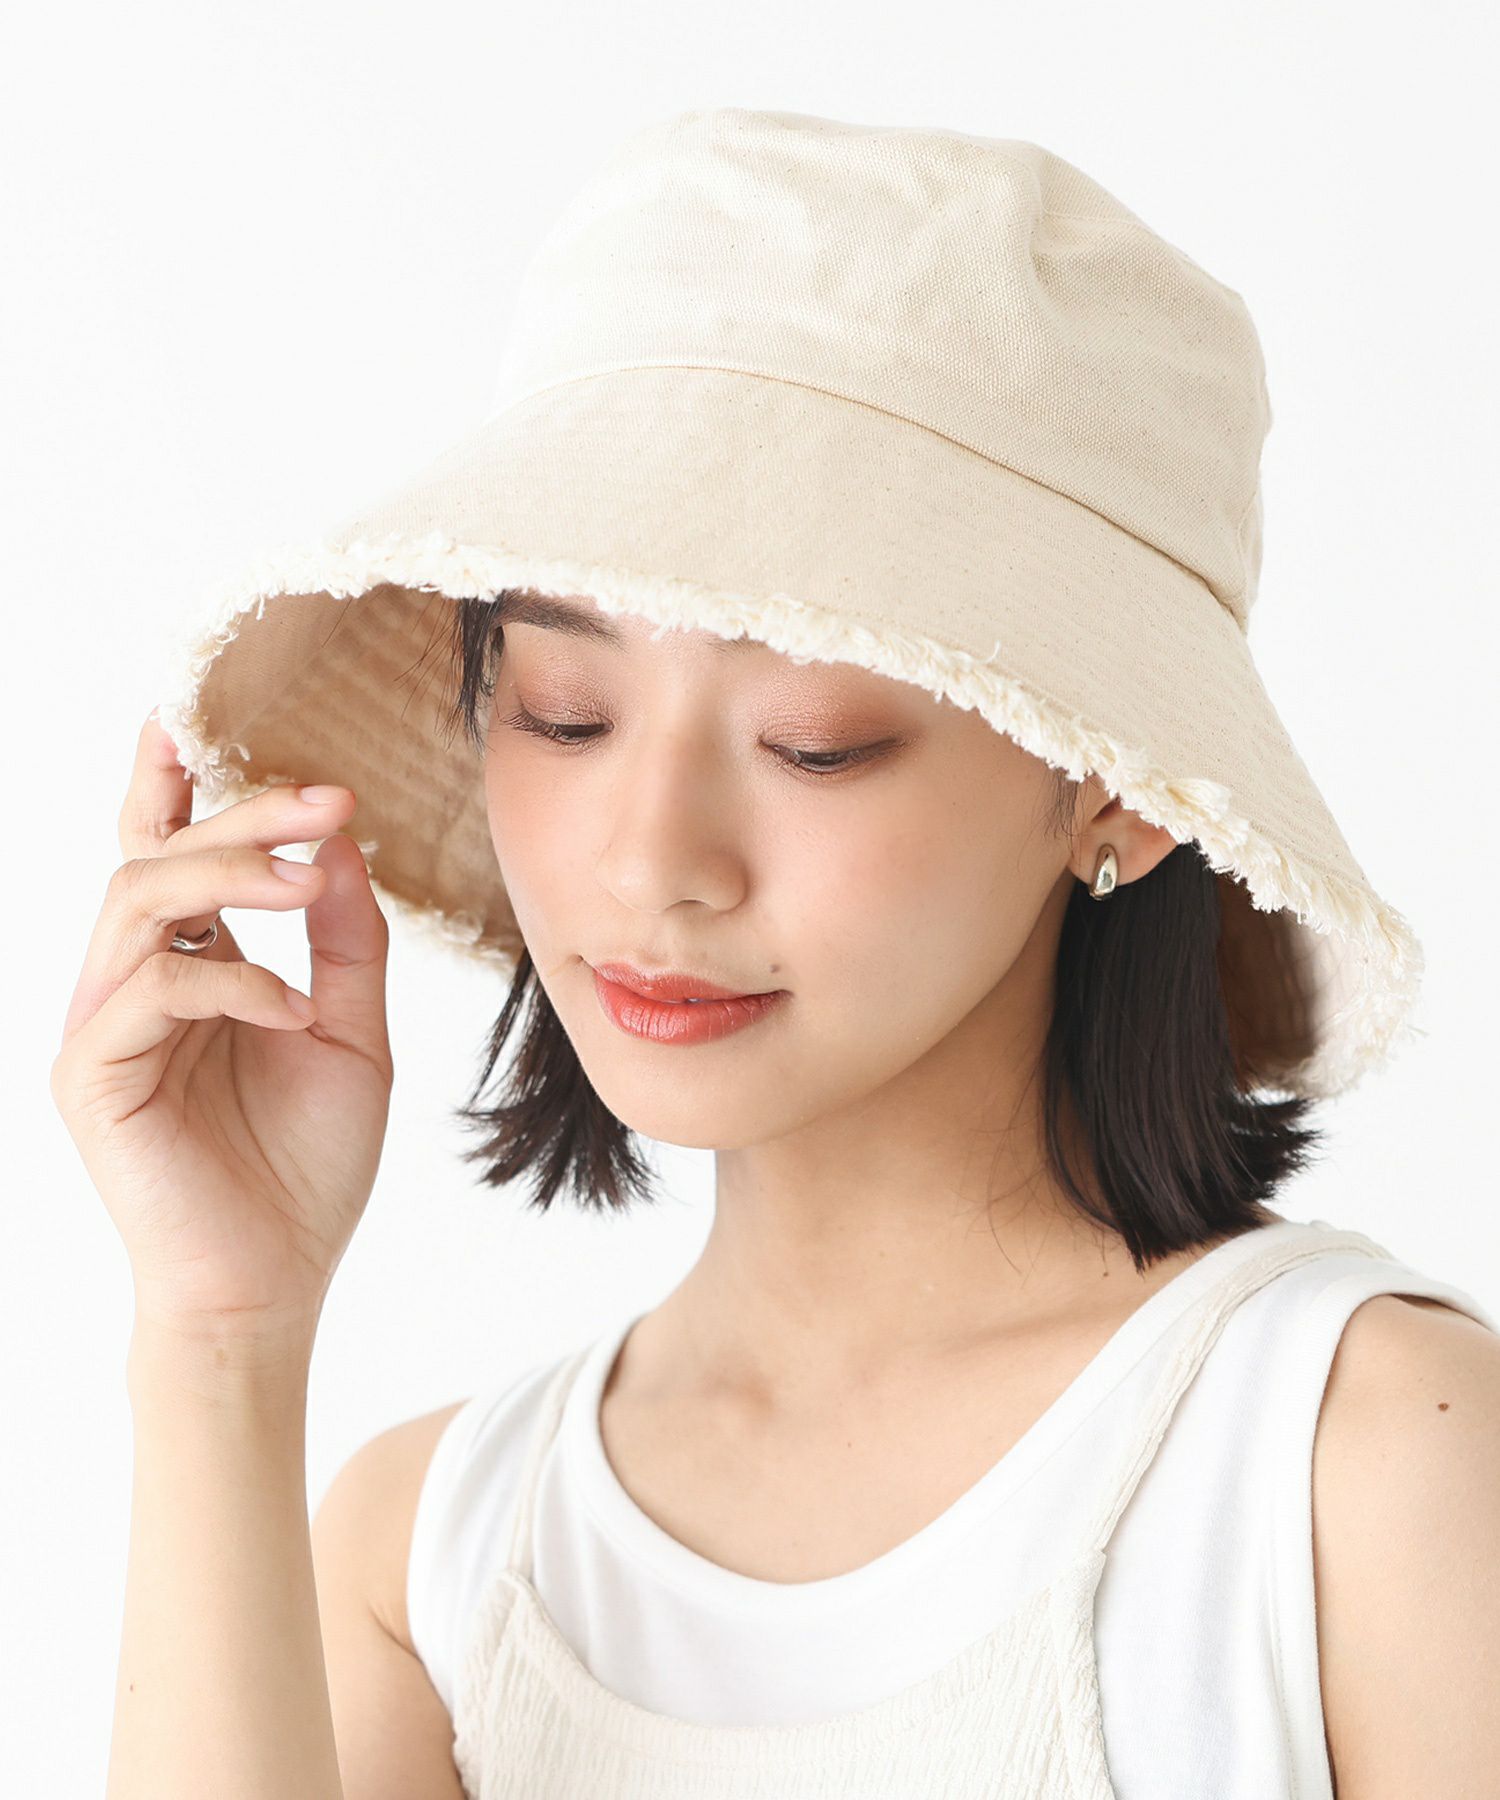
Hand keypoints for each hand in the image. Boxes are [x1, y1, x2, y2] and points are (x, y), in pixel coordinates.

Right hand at [50, 710, 394, 1345]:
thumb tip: (339, 844)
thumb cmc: (306, 1164)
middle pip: (157, 861)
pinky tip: (291, 1014)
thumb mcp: (352, 1034)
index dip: (169, 787)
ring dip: (228, 875)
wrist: (276, 1279)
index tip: (190, 721)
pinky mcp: (91, 1075)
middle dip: (240, 817)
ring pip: (138, 902)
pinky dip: (230, 983)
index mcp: (186, 971)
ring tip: (307, 880)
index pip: (164, 858)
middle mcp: (131, 987)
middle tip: (326, 800)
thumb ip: (345, 941)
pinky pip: (150, 988)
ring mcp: (103, 1028)